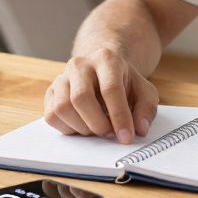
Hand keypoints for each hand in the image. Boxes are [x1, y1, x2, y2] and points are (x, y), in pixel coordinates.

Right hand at [43, 47, 158, 144]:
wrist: (102, 69)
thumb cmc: (124, 82)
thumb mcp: (144, 91)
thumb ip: (146, 109)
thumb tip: (139, 129)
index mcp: (106, 59)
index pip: (110, 89)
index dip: (119, 116)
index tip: (126, 137)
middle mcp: (80, 64)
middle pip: (81, 98)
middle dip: (97, 124)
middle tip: (110, 135)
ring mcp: (62, 77)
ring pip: (62, 107)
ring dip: (81, 127)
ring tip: (97, 128)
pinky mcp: (50, 92)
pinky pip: (51, 115)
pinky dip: (67, 128)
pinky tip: (83, 125)